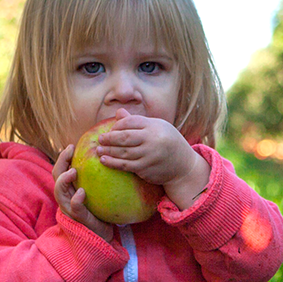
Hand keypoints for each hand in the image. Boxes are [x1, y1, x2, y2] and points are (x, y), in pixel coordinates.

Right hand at [52, 145, 113, 240]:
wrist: (102, 236)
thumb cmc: (101, 212)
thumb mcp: (97, 192)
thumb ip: (97, 179)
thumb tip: (110, 157)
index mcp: (69, 190)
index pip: (60, 170)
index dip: (63, 157)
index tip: (72, 146)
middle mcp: (66, 198)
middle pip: (56, 176)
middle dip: (61, 162)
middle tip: (70, 151)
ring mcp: (70, 209)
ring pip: (59, 192)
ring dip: (64, 180)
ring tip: (73, 171)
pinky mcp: (78, 218)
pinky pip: (73, 208)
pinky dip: (75, 199)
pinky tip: (81, 193)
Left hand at [94, 110, 209, 209]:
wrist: (184, 165)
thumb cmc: (168, 142)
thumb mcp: (157, 127)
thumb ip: (137, 122)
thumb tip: (119, 112)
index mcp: (154, 126)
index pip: (130, 122)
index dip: (118, 125)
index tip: (111, 130)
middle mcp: (152, 139)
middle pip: (124, 137)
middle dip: (109, 138)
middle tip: (100, 139)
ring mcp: (149, 155)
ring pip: (123, 152)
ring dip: (108, 151)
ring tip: (98, 150)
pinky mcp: (146, 168)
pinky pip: (126, 165)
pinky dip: (113, 163)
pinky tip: (104, 160)